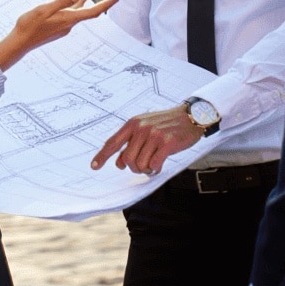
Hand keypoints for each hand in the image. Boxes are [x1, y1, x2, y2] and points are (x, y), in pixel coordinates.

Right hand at [0, 0, 117, 70]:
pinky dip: (70, 10)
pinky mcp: (56, 30)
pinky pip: (67, 19)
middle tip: (108, 0)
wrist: (20, 43)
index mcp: (67, 19)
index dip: (105, 5)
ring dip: (80, 7)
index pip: (92, 12)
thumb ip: (62, 2)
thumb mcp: (45, 9)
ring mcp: (62, 29)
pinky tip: (65, 7)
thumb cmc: (30, 25)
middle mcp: (68, 25)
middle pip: (86, 14)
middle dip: (95, 6)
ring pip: (76, 16)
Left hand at [90, 105, 204, 174]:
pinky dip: (156, 169)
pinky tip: (160, 164)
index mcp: (132, 124)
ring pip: (140, 164)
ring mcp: (154, 135)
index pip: (112, 142)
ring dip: (146, 169)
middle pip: (127, 159)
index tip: (94, 166)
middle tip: (143, 166)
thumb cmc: (166, 123)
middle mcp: (141, 128)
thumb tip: (119, 163)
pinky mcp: (167, 143)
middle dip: (134, 168)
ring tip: (153, 163)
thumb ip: (131, 143)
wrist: (190, 116)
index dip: (102, 156)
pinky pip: (154, 165)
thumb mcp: (145, 128)